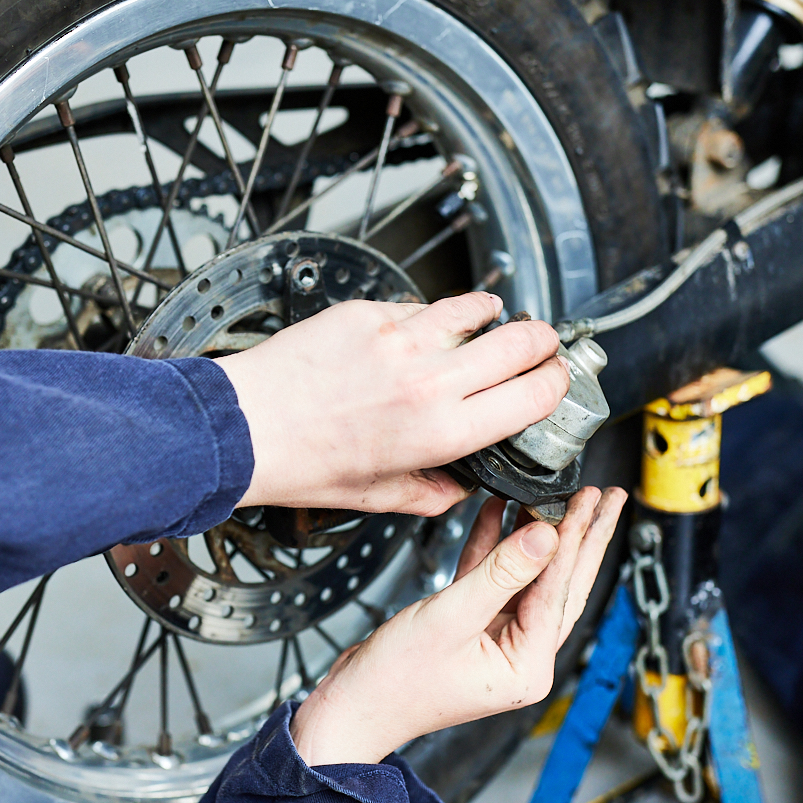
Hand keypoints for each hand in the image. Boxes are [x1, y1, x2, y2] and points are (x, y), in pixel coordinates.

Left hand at [213, 293, 568, 514]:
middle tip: (541, 344)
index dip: (556, 383)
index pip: (532, 395)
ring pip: (475, 308)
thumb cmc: (302, 463)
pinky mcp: (368, 312)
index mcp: (441, 431)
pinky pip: (419, 306)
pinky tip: (424, 328)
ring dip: (493, 315)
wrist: (245, 427)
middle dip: (542, 341)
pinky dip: (431, 315)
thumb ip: (431, 492)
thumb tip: (459, 487)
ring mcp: (399, 339)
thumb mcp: (377, 495)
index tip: (557, 380)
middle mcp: (428, 381)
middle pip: (520, 342)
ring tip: (493, 319)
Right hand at [289, 486, 626, 765]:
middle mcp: (522, 657)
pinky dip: (497, 549)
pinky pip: (495, 582)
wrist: (352, 707)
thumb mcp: (451, 617)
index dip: (573, 539)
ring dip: (542, 538)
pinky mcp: (475, 631)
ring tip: (568, 498)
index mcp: (528, 666)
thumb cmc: (395, 681)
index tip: (588, 499)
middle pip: (561, 585)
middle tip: (607, 497)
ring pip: (531, 580)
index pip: (559, 590)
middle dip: (583, 538)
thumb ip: (500, 573)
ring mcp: (499, 644)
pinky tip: (502, 512)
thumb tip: (546, 535)